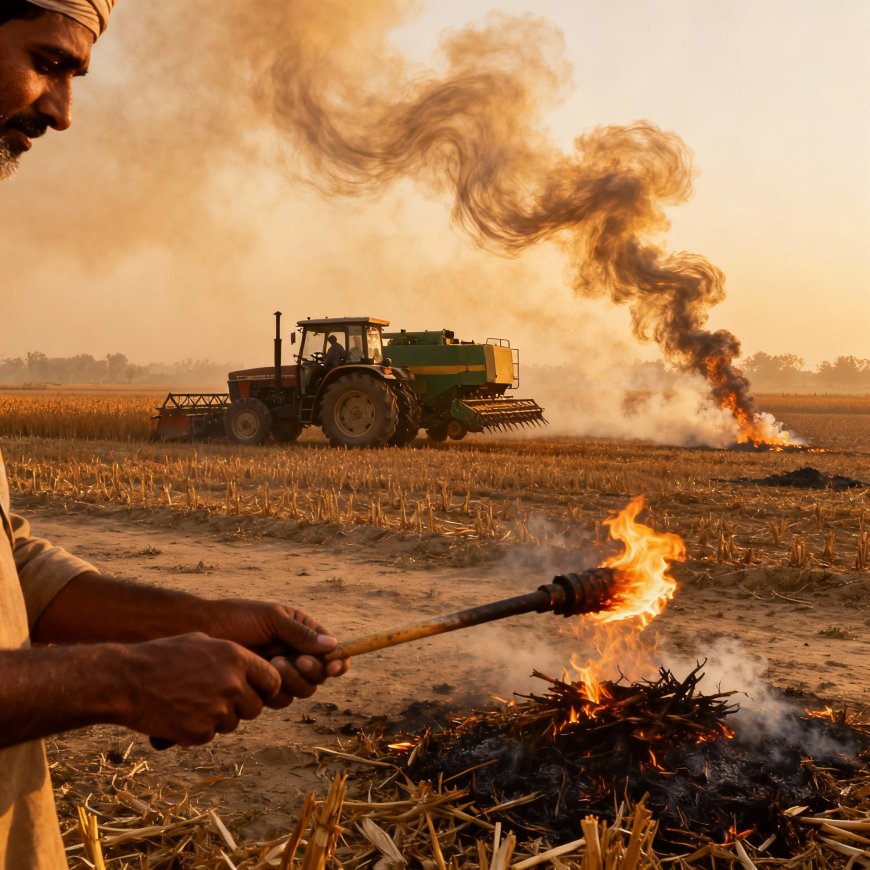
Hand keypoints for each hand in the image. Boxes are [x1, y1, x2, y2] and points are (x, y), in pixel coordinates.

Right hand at [118, 633, 284, 745]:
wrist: (127, 681)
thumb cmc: (163, 656)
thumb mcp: (202, 641)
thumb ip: (232, 655)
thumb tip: (253, 666)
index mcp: (237, 658)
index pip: (273, 681)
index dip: (265, 687)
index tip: (255, 689)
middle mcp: (232, 685)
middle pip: (256, 707)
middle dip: (242, 706)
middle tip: (217, 698)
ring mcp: (217, 711)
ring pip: (234, 722)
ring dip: (219, 717)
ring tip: (193, 701)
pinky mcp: (200, 733)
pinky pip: (211, 734)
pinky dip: (199, 729)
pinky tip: (180, 713)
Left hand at [200, 600, 348, 706]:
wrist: (202, 632)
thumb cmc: (237, 618)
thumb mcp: (272, 619)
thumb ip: (301, 634)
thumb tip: (334, 645)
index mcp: (302, 632)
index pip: (331, 651)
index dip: (337, 662)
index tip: (333, 666)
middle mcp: (295, 654)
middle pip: (319, 675)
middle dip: (311, 671)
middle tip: (294, 660)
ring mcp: (280, 673)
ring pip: (302, 690)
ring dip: (293, 680)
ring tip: (273, 663)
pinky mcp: (263, 689)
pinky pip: (280, 699)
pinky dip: (274, 691)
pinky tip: (258, 676)